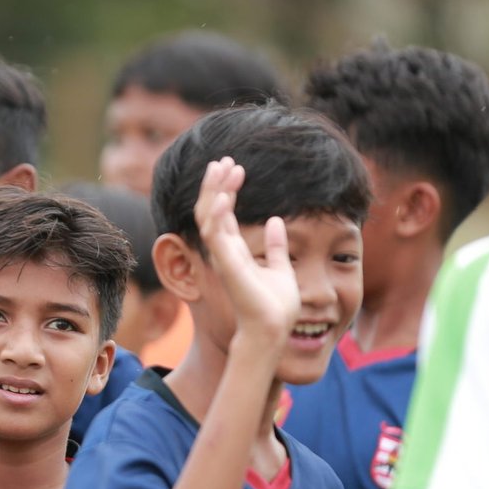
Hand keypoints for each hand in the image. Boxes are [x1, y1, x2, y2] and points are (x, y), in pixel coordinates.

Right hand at [195, 157, 297, 344]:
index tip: (236, 168)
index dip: (226, 189)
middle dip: (215, 184)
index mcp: (235, 251)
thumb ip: (276, 246)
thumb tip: (276, 221)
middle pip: (210, 210)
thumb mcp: (280, 268)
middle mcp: (224, 251)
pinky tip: (223, 194)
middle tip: (224, 160)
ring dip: (214, 190)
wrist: (273, 329)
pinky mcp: (226, 263)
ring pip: (208, 216)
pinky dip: (217, 212)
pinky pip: (215, 233)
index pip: (224, 214)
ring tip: (223, 166)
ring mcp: (223, 256)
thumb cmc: (276, 306)